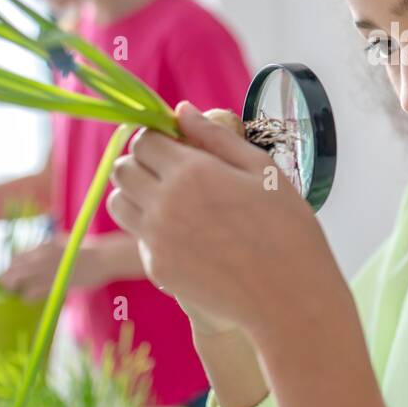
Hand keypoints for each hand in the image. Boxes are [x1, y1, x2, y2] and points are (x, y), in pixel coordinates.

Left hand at [0, 238, 110, 301]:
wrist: (104, 257)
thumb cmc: (89, 250)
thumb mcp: (64, 243)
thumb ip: (49, 249)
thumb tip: (38, 255)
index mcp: (43, 246)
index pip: (15, 258)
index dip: (12, 268)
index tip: (16, 275)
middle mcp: (39, 257)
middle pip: (11, 270)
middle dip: (8, 280)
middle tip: (12, 287)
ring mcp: (44, 270)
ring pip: (15, 282)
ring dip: (16, 289)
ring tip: (21, 293)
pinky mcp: (51, 284)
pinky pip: (29, 294)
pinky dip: (27, 297)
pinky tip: (32, 298)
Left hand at [107, 101, 349, 349]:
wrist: (289, 295)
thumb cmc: (287, 227)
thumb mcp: (262, 170)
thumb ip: (216, 137)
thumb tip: (182, 111)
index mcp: (192, 172)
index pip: (144, 139)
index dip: (158, 136)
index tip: (176, 144)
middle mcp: (165, 204)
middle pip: (122, 169)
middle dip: (141, 162)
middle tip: (171, 170)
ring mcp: (157, 239)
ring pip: (118, 203)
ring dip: (136, 194)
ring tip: (171, 199)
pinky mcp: (157, 269)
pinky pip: (138, 237)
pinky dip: (153, 229)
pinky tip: (188, 235)